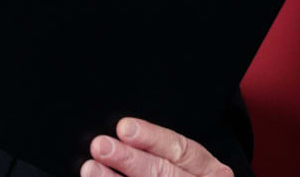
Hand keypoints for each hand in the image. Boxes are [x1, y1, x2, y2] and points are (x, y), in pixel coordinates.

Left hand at [80, 117, 231, 176]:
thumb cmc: (178, 176)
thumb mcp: (182, 166)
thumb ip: (157, 154)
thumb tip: (123, 133)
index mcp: (209, 170)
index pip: (182, 150)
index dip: (152, 138)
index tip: (124, 128)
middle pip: (165, 173)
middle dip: (130, 159)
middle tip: (100, 146)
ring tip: (91, 169)